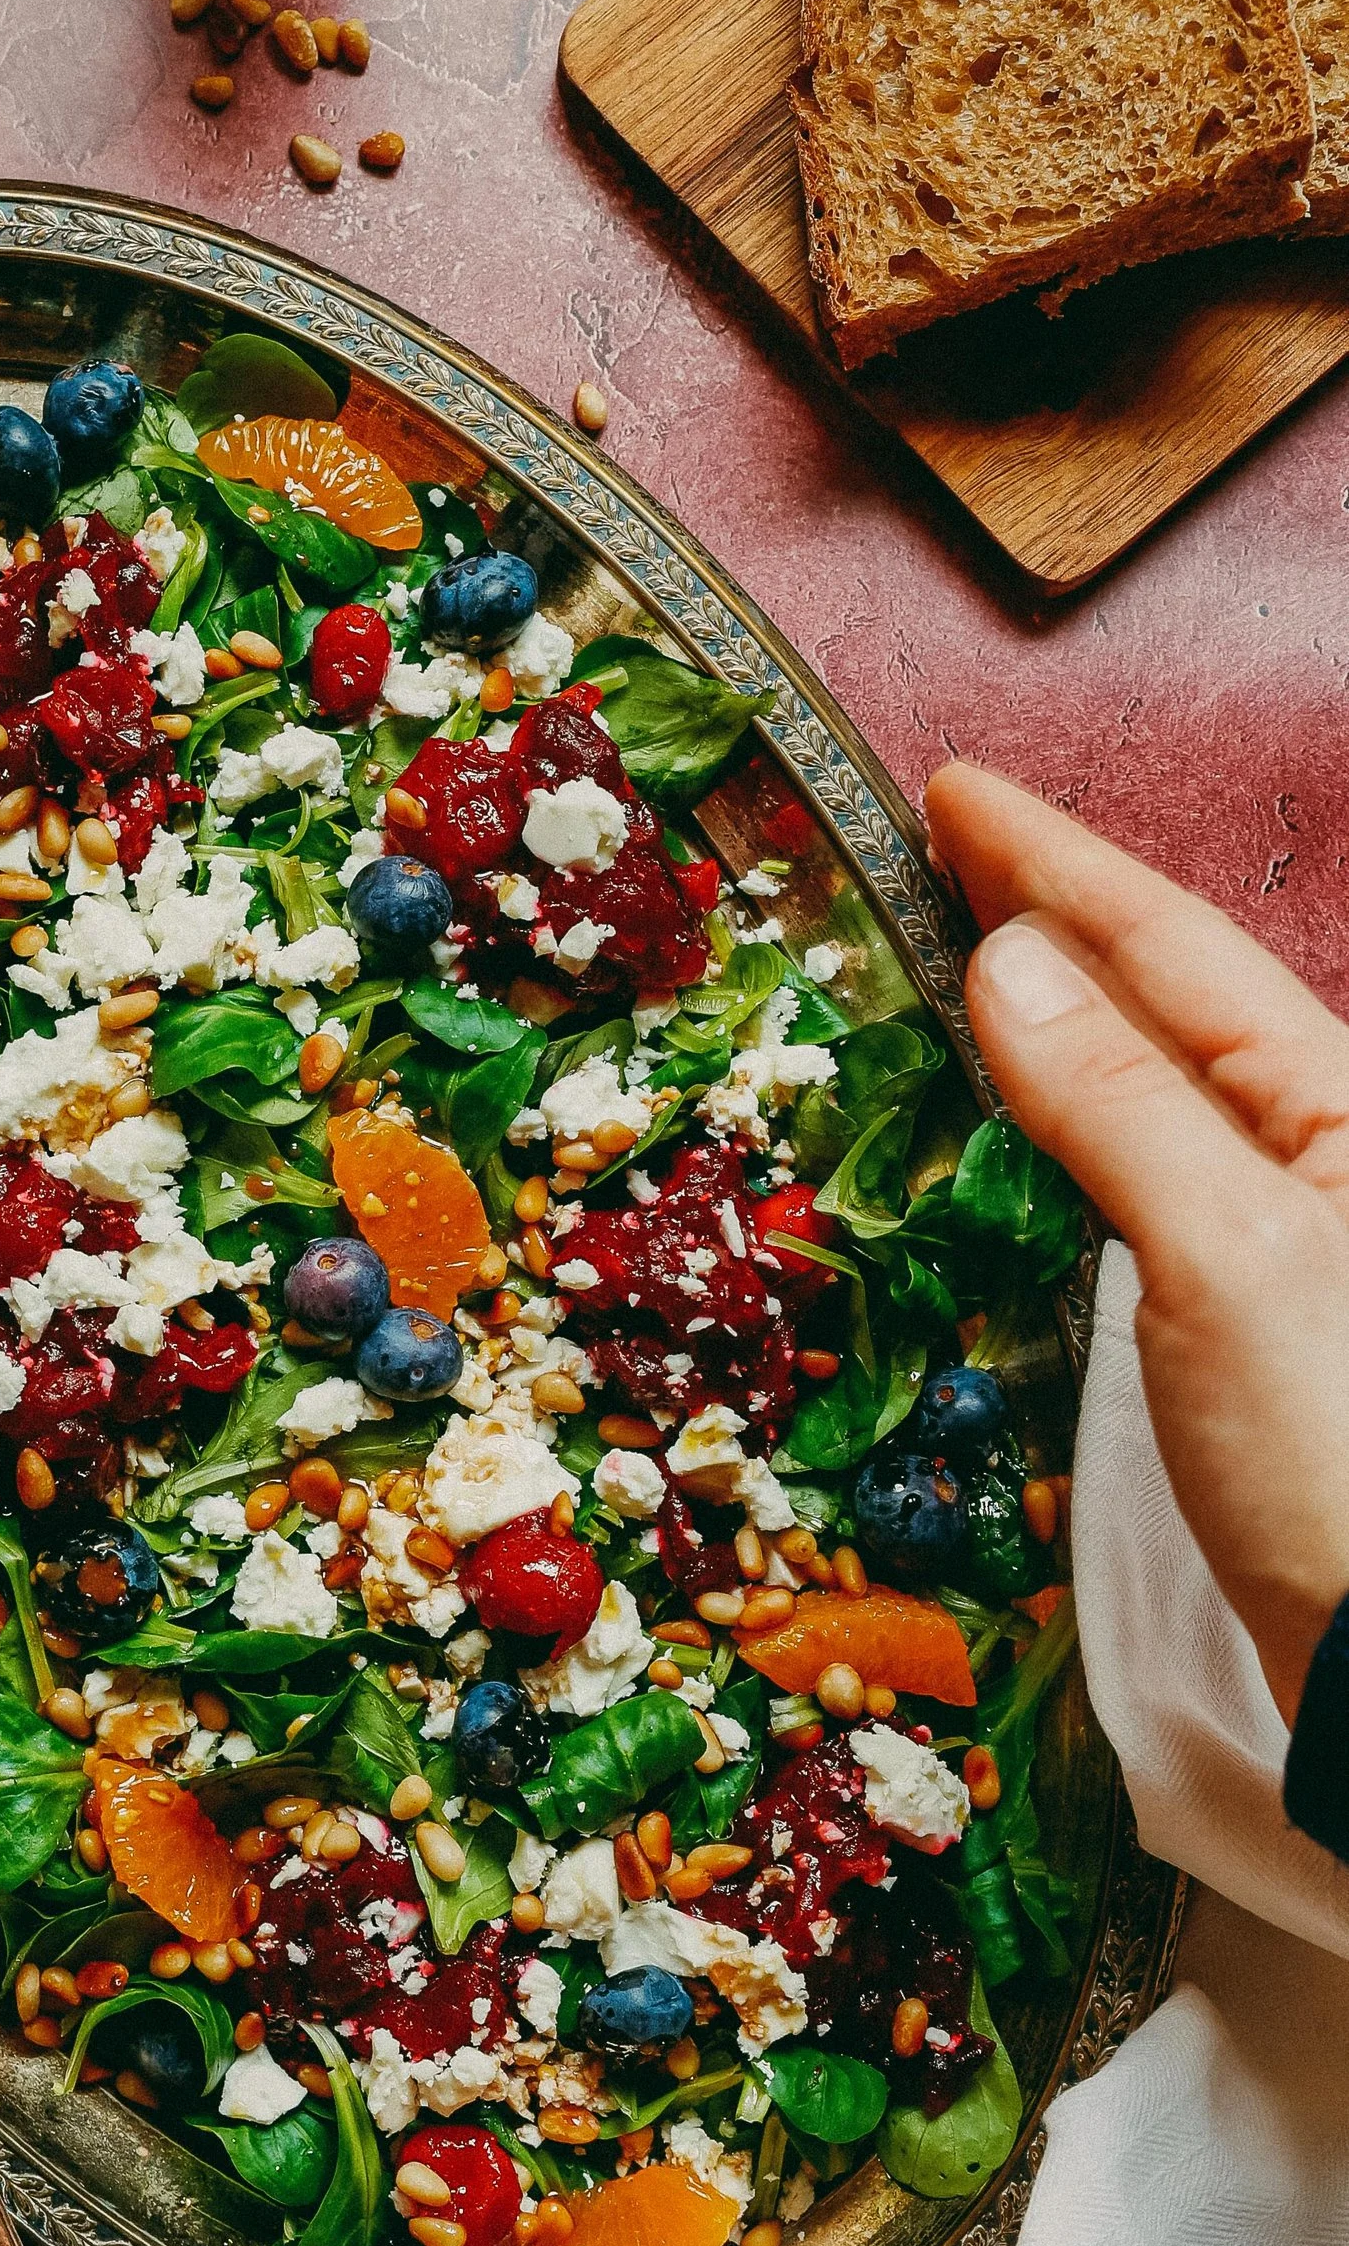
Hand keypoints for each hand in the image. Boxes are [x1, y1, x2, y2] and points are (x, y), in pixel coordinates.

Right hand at [926, 762, 1348, 1720]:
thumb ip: (1117, 1109)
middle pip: (1167, 1000)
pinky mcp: (1250, 1319)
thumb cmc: (1340, 1454)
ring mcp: (1286, 1237)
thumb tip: (1009, 966)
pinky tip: (1019, 1117)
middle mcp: (1318, 1154)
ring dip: (1052, 1013)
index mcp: (1333, 1110)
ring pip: (1152, 1084)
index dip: (1054, 863)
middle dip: (1052, 915)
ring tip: (958, 955)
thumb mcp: (1226, 1258)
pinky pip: (1142, 1170)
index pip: (1170, 949)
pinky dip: (1064, 1120)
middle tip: (937, 845)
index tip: (951, 791)